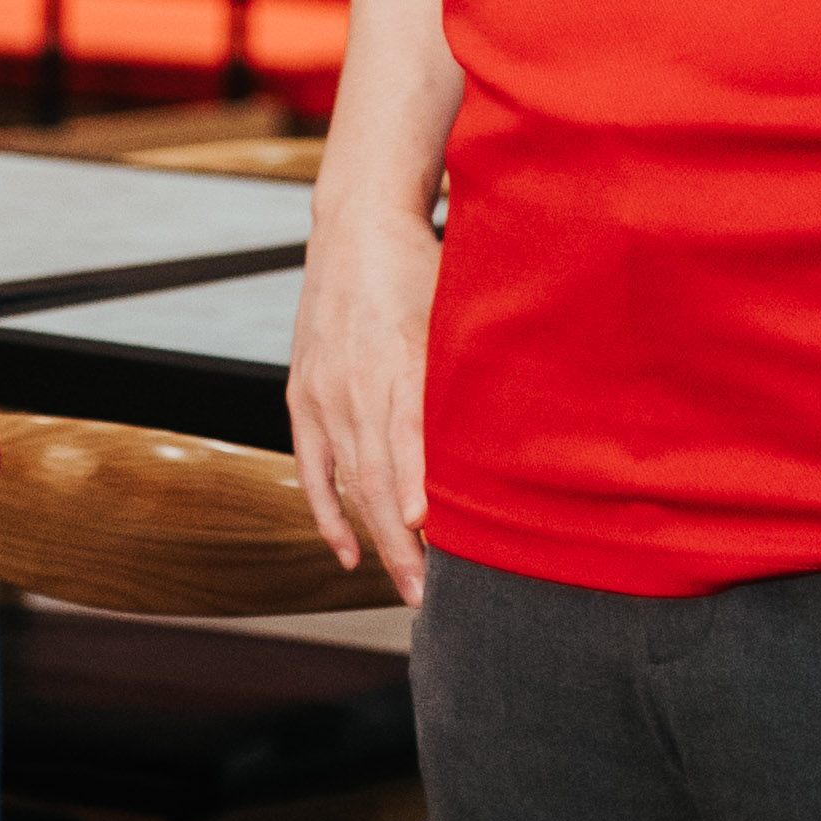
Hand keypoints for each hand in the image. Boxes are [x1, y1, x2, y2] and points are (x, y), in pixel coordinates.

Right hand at [286, 192, 438, 595]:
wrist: (355, 226)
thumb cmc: (420, 267)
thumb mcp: (455, 309)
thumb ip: (472, 369)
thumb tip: (516, 428)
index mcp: (399, 358)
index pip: (406, 434)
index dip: (415, 484)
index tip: (430, 527)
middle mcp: (355, 382)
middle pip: (377, 476)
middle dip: (404, 541)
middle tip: (432, 594)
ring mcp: (324, 392)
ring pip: (348, 482)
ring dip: (376, 540)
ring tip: (408, 587)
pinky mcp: (304, 396)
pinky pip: (313, 468)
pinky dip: (327, 514)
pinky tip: (348, 555)